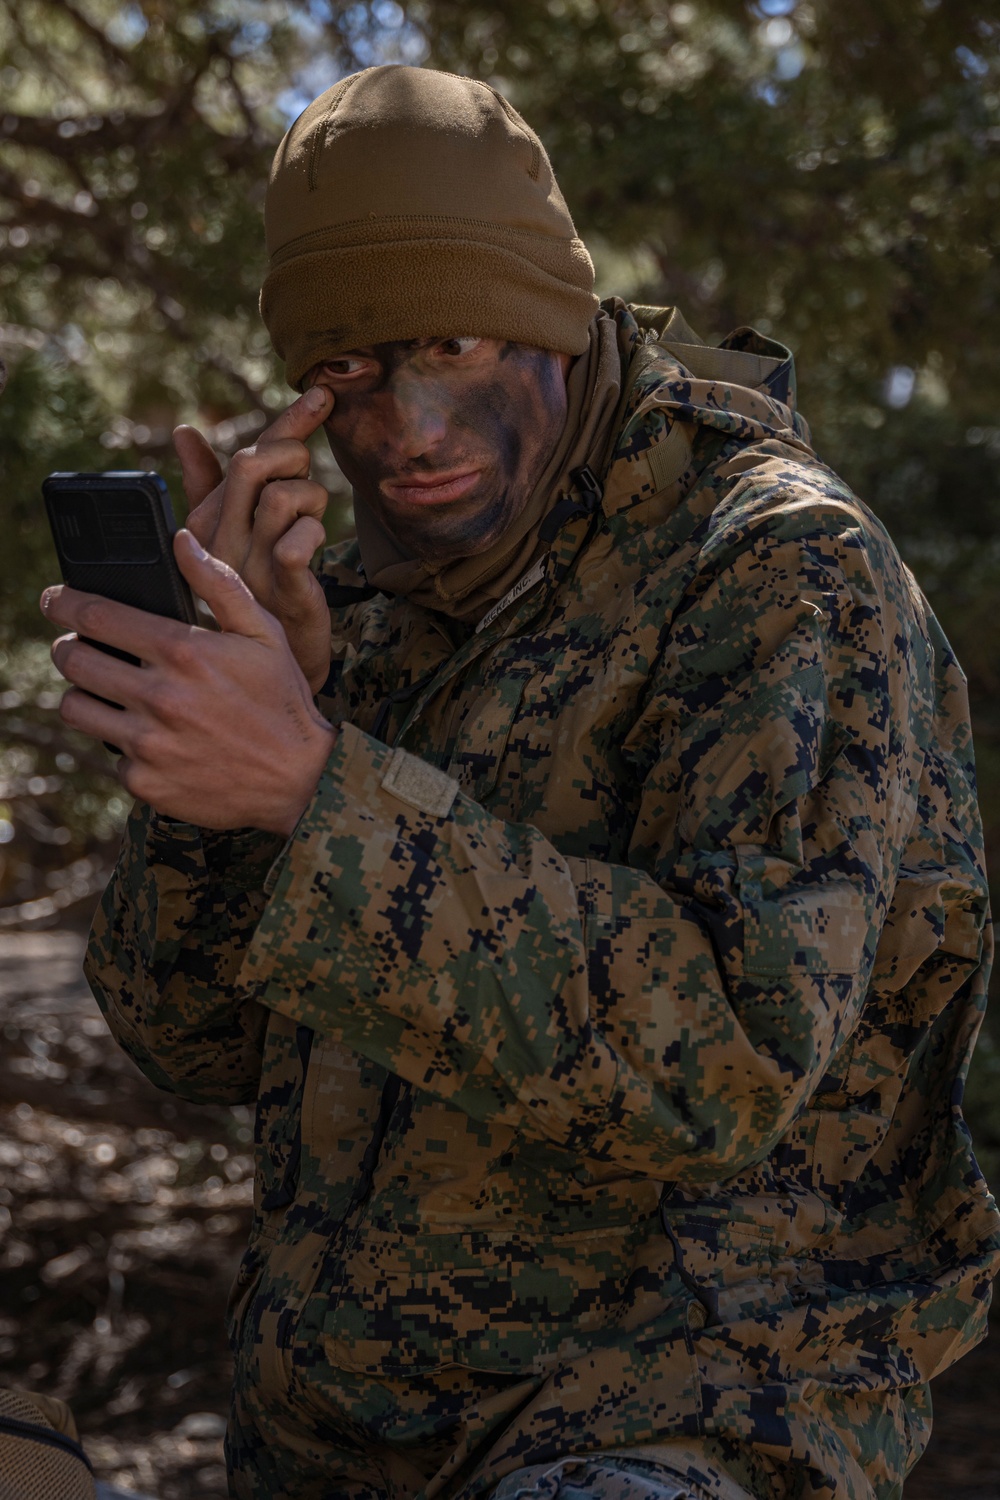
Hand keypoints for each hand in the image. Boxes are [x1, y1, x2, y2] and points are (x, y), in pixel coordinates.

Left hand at [42, 531, 336, 835]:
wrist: (300, 780)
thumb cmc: (282, 700)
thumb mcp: (264, 633)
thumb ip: (219, 583)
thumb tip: (181, 540)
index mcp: (184, 651)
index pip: (95, 616)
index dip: (62, 602)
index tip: (54, 599)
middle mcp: (160, 697)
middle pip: (71, 660)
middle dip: (69, 647)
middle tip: (80, 648)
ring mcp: (148, 743)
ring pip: (74, 708)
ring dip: (84, 695)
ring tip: (107, 693)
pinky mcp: (145, 782)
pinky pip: (108, 754)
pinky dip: (123, 744)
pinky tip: (151, 738)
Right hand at [175, 385, 334, 693]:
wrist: (275, 662)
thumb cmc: (255, 592)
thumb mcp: (236, 536)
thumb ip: (217, 483)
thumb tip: (185, 431)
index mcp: (204, 523)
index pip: (241, 456)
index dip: (287, 422)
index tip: (323, 395)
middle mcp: (217, 542)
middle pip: (253, 462)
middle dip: (295, 455)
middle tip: (308, 478)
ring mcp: (246, 568)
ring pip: (281, 496)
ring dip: (311, 499)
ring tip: (309, 522)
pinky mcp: (279, 592)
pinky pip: (297, 540)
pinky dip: (315, 532)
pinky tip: (312, 548)